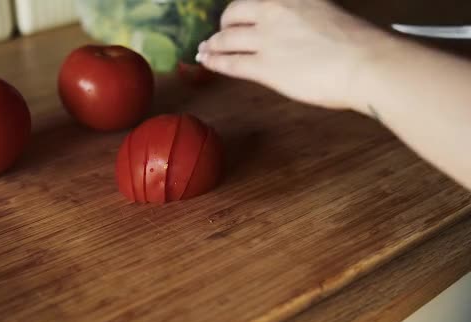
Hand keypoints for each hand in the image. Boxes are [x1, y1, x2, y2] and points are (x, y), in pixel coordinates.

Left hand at [196, 0, 388, 110]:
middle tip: (219, 34)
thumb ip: (302, 17)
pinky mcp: (263, 67)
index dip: (241, 11)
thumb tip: (293, 30)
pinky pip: (229, 63)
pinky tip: (206, 61)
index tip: (236, 16)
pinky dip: (214, 61)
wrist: (364, 62)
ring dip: (212, 44)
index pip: (254, 1)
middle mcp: (272, 12)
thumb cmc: (357, 42)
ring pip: (226, 39)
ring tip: (205, 50)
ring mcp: (265, 40)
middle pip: (234, 15)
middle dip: (224, 26)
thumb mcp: (325, 12)